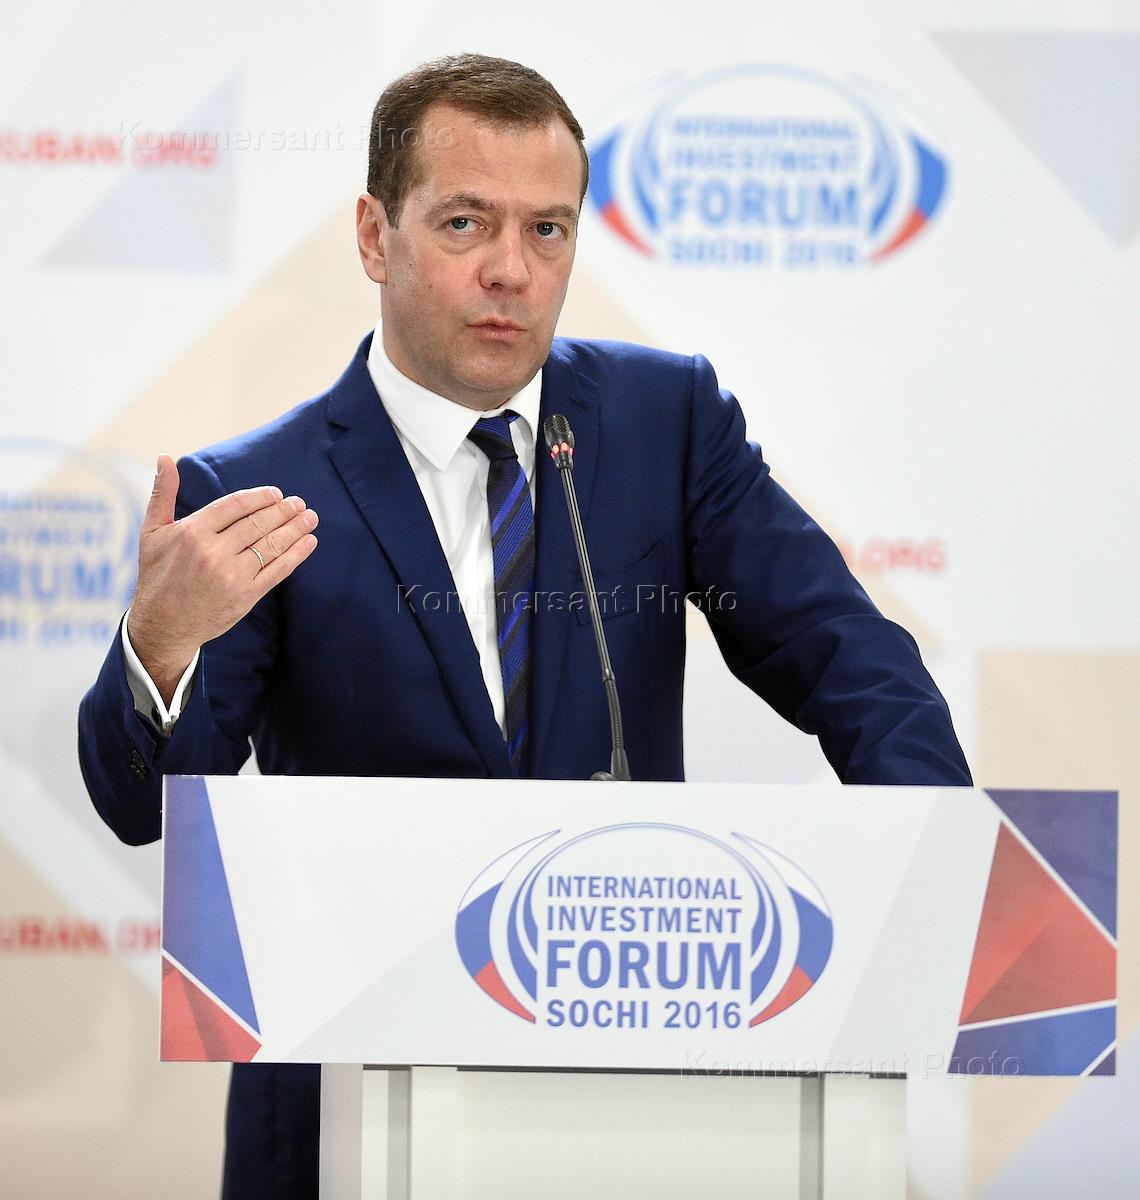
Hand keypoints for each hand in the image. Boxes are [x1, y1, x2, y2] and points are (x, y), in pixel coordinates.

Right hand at [127, 455, 318, 703]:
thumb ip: (162, 494)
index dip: (260, 497)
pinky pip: (277, 571)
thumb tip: (165, 457)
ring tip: (310, 517)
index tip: (276, 493)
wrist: (162, 626)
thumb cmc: (157, 576)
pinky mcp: (245, 597)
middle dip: (283, 511)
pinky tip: (309, 542)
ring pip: (271, 545)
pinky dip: (296, 555)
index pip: (235, 505)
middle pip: (257, 524)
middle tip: (300, 502)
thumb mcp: (151, 533)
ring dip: (295, 529)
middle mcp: (213, 553)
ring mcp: (231, 576)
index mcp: (191, 533)